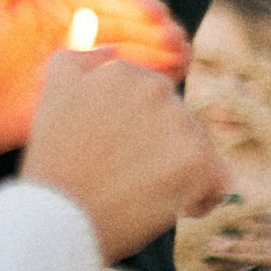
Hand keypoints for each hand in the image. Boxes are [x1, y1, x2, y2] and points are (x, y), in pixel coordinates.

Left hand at [0, 0, 189, 164]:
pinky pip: (116, 88)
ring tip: (182, 60)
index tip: (159, 14)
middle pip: (126, 23)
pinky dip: (143, 83)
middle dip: (156, 30)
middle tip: (179, 43)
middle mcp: (70, 29)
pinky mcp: (76, 99)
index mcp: (53, 0)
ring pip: (128, 54)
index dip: (137, 1)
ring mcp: (75, 65)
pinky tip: (165, 83)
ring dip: (159, 55)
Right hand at [19, 52, 224, 265]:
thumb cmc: (55, 168)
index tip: (115, 156)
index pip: (152, 102)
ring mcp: (178, 122)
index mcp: (123, 71)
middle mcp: (155, 88)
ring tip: (147, 199)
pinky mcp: (197, 159)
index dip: (138, 134)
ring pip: (199, 151)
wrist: (58, 220)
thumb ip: (78, 62)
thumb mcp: (53, 97)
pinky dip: (203, 199)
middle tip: (128, 182)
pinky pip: (218, 181)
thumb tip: (110, 50)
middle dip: (162, 153)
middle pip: (178, 124)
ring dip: (183, 176)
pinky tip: (177, 210)